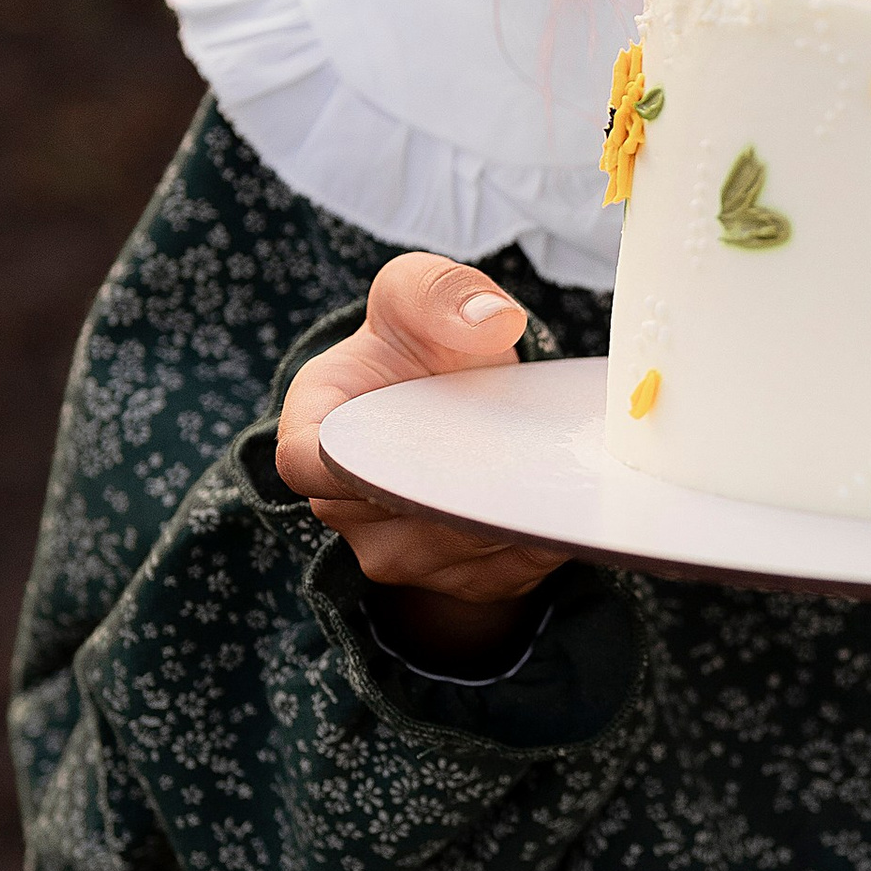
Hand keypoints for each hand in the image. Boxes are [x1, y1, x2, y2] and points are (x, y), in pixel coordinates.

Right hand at [275, 254, 572, 669]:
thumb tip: (490, 321)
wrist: (451, 396)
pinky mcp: (457, 579)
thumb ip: (438, 291)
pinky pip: (502, 573)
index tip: (423, 444)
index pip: (312, 462)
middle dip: (464, 487)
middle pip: (401, 517)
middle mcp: (342, 506)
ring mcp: (396, 553)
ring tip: (547, 470)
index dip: (357, 463)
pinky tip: (559, 501)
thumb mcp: (418, 291)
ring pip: (458, 549)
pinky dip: (537, 541)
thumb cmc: (419, 344)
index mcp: (313, 432)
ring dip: (507, 515)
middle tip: (520, 453)